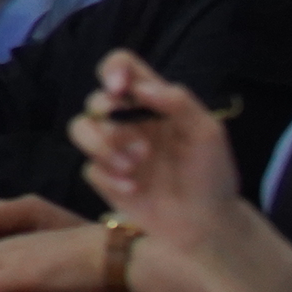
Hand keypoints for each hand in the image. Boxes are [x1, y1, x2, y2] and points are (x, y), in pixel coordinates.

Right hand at [72, 49, 242, 256]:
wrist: (207, 225)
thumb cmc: (212, 175)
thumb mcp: (208, 133)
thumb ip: (179, 102)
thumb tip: (139, 88)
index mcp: (153, 102)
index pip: (122, 66)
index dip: (113, 69)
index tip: (119, 89)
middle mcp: (129, 120)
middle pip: (95, 100)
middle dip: (110, 120)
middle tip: (142, 146)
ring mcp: (115, 149)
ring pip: (79, 128)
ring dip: (102, 146)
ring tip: (133, 166)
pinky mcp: (106, 177)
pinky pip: (89, 168)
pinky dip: (110, 177)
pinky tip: (134, 190)